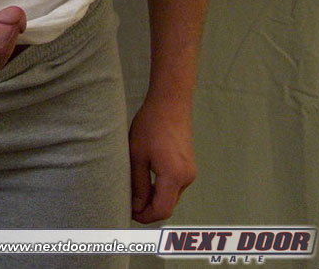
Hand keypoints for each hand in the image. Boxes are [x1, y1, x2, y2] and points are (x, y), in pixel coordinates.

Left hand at [128, 95, 196, 222]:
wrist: (170, 103)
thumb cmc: (150, 125)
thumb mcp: (137, 155)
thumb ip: (138, 184)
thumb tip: (136, 208)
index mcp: (174, 177)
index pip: (161, 211)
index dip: (144, 216)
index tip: (128, 211)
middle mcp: (186, 178)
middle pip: (167, 206)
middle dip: (148, 209)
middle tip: (128, 201)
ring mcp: (190, 172)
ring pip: (171, 197)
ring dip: (154, 198)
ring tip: (134, 187)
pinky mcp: (188, 166)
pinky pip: (174, 186)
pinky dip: (160, 188)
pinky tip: (146, 178)